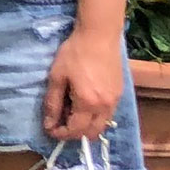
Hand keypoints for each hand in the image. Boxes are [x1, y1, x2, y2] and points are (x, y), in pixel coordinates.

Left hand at [42, 26, 124, 142]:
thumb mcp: (57, 77)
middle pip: (92, 133)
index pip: (75, 130)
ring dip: (86, 126)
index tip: (50, 129)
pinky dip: (95, 117)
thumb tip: (49, 124)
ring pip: (102, 125)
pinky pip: (108, 115)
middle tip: (59, 124)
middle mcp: (105, 107)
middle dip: (74, 133)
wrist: (99, 36)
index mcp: (88, 103)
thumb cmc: (74, 53)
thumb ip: (53, 103)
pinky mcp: (120, 94)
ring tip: (70, 114)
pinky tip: (83, 105)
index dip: (61, 133)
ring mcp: (116, 101)